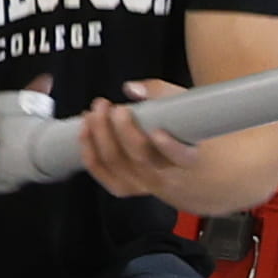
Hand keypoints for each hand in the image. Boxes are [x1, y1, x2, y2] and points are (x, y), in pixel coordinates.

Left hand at [79, 76, 209, 203]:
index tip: (158, 131)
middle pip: (139, 156)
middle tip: (111, 107)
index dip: (168, 146)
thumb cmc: (190, 136)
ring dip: (99, 134)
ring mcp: (141, 186)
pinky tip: (85, 127)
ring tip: (94, 112)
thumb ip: (164, 94)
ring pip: (115, 162)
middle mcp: (165, 178)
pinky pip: (99, 169)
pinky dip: (89, 147)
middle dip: (121, 129)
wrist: (191, 173)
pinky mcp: (122, 188)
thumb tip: (131, 88)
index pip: (181, 156)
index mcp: (190, 160)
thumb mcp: (190, 111)